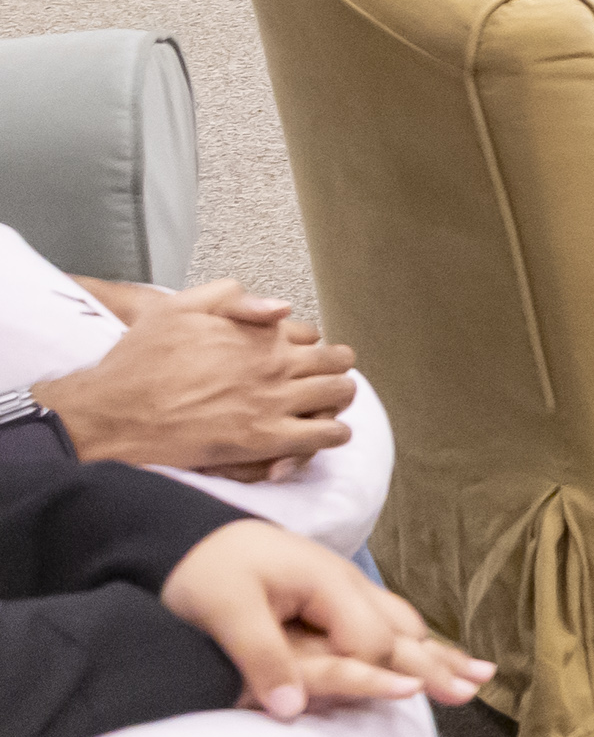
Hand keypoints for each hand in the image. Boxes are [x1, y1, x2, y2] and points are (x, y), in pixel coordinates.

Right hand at [41, 281, 357, 475]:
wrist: (112, 414)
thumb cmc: (138, 362)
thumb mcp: (176, 307)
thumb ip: (231, 297)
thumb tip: (280, 307)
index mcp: (257, 334)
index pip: (310, 335)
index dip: (308, 346)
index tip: (302, 356)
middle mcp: (273, 364)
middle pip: (335, 362)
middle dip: (335, 368)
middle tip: (328, 378)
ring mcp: (273, 402)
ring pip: (338, 396)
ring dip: (338, 398)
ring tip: (329, 405)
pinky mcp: (265, 439)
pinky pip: (324, 436)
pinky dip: (332, 434)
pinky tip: (323, 434)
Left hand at [158, 516, 486, 718]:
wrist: (184, 535)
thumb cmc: (203, 569)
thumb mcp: (223, 612)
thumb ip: (262, 658)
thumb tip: (293, 711)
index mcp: (327, 584)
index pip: (369, 641)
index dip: (380, 673)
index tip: (401, 698)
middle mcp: (347, 585)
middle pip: (400, 630)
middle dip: (439, 661)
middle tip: (475, 690)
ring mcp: (344, 589)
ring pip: (402, 623)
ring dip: (438, 651)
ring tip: (477, 674)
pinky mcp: (333, 595)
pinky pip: (386, 620)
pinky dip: (416, 640)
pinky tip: (429, 650)